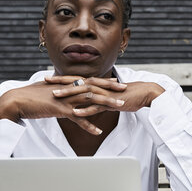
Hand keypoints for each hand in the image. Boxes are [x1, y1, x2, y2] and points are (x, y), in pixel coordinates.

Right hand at [0, 79, 125, 134]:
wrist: (16, 100)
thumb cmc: (30, 97)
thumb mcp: (48, 92)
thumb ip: (59, 91)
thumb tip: (64, 93)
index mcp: (66, 84)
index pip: (89, 81)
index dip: (104, 82)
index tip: (116, 82)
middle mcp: (68, 89)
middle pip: (94, 88)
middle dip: (111, 89)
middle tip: (125, 91)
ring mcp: (65, 99)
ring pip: (90, 100)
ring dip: (106, 104)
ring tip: (120, 107)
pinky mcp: (59, 110)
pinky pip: (77, 118)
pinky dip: (88, 125)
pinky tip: (98, 131)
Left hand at [46, 76, 164, 116]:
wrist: (145, 94)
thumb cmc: (129, 95)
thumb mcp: (110, 94)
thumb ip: (99, 96)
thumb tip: (90, 99)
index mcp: (98, 83)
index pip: (77, 78)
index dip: (62, 78)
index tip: (49, 77)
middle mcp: (99, 86)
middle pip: (76, 82)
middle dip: (60, 82)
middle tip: (46, 81)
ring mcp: (104, 94)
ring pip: (84, 93)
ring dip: (69, 94)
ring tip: (56, 96)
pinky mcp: (111, 103)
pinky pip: (96, 107)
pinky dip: (85, 110)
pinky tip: (75, 113)